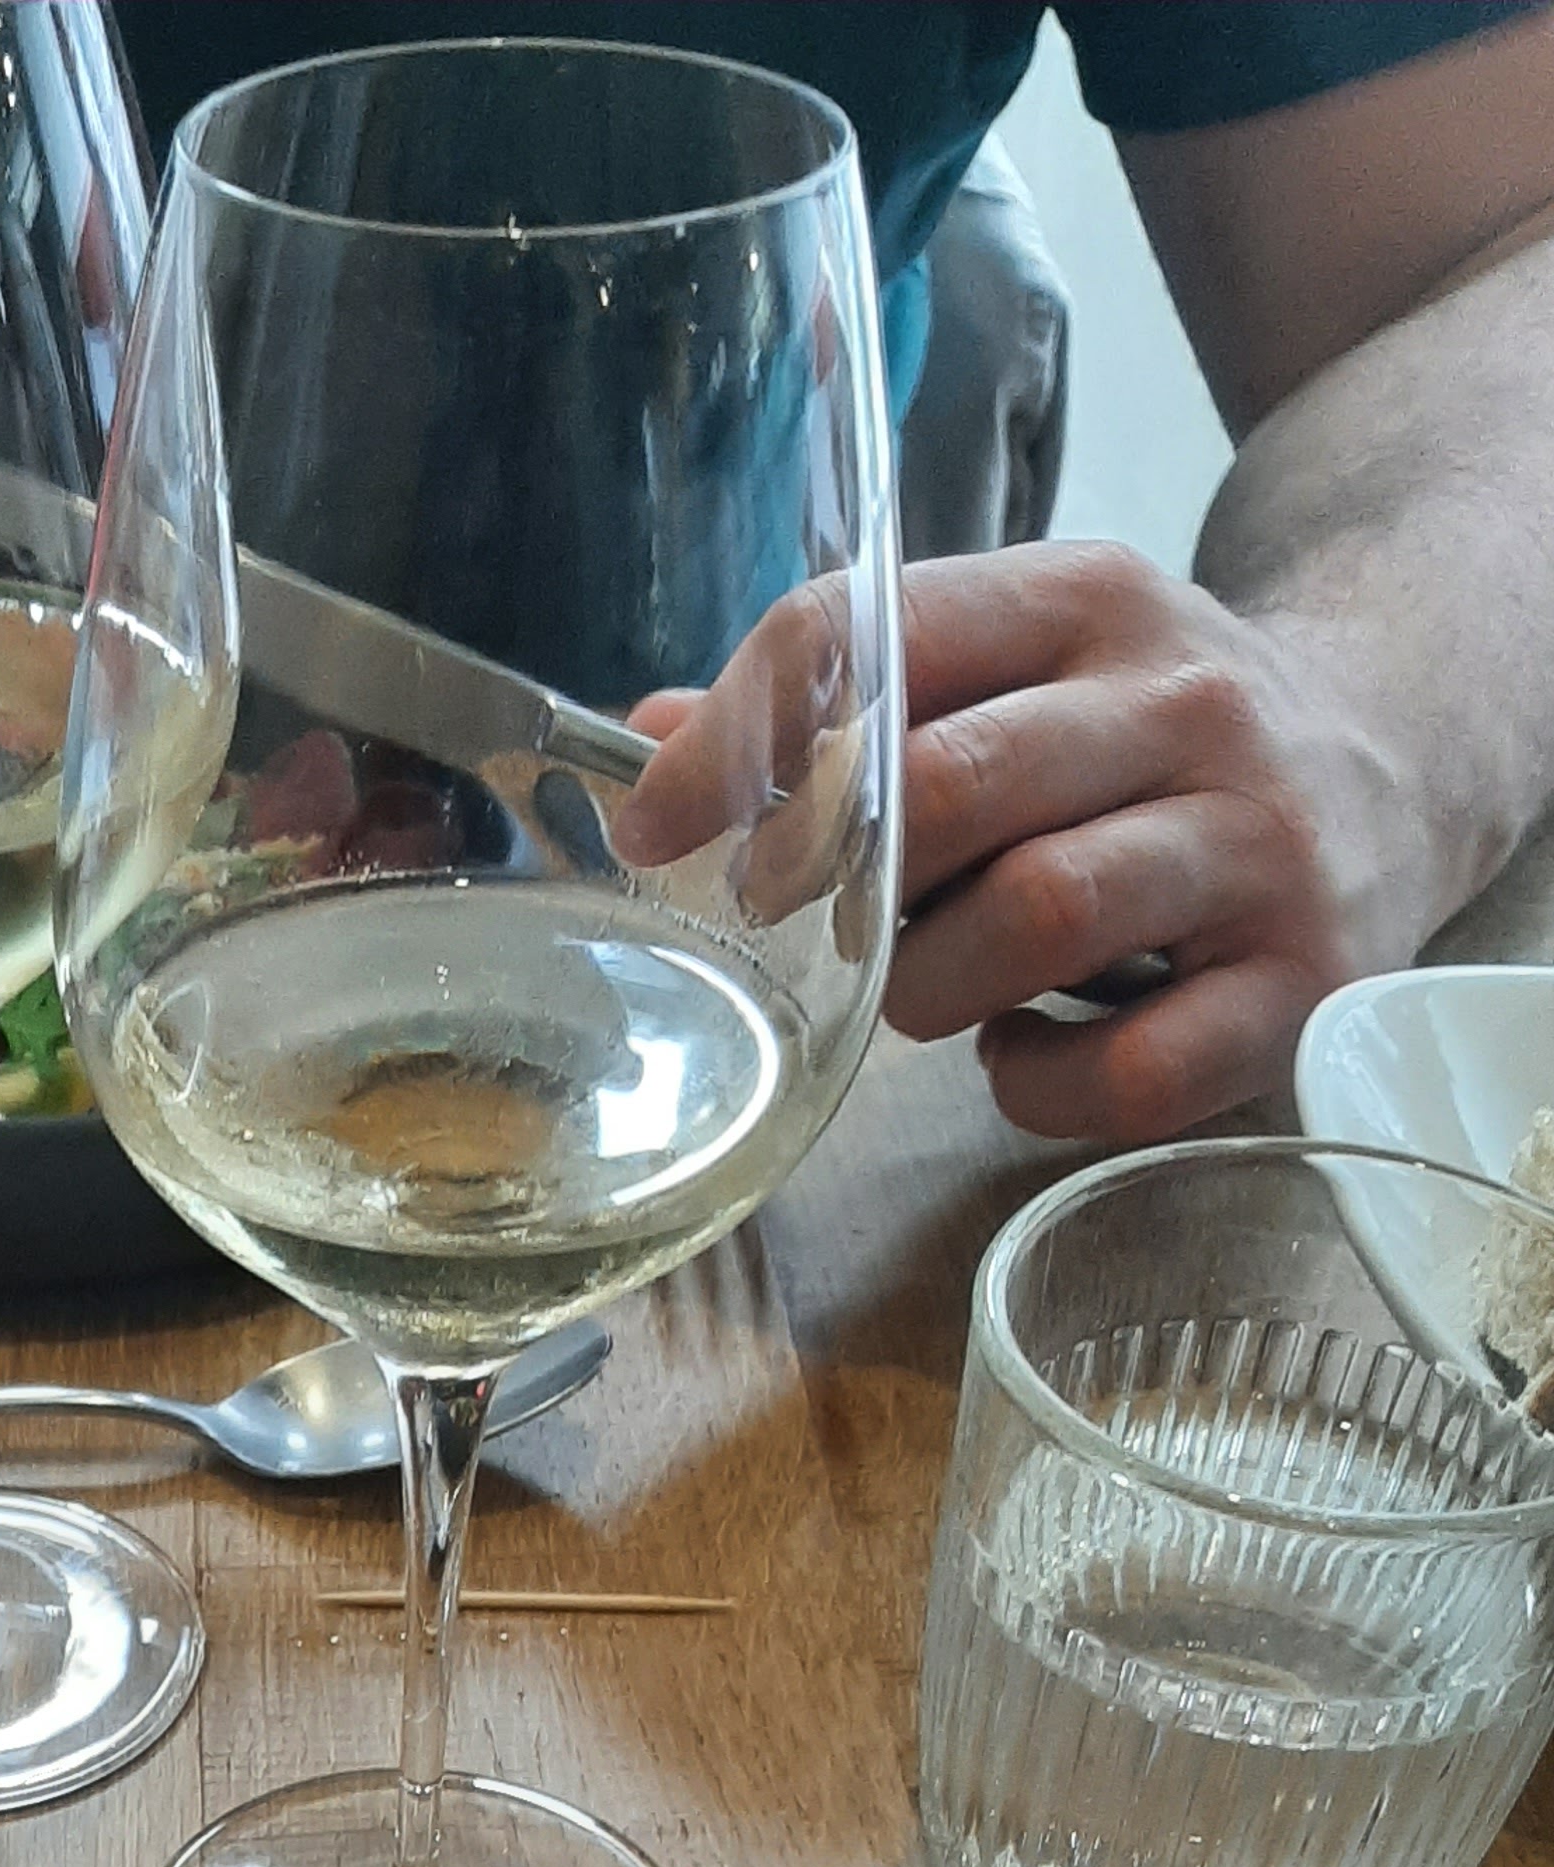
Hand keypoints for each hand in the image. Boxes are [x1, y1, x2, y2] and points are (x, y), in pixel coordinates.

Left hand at [609, 544, 1412, 1141]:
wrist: (1391, 768)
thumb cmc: (1142, 746)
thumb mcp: (1012, 677)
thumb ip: (847, 706)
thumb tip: (651, 746)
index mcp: (1085, 601)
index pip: (884, 630)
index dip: (747, 739)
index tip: (659, 829)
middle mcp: (1182, 704)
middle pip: (951, 785)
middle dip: (838, 876)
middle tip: (807, 926)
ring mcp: (1251, 844)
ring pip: (1036, 917)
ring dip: (933, 984)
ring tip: (932, 988)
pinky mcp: (1293, 982)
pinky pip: (1123, 1071)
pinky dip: (1034, 1087)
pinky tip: (1021, 1054)